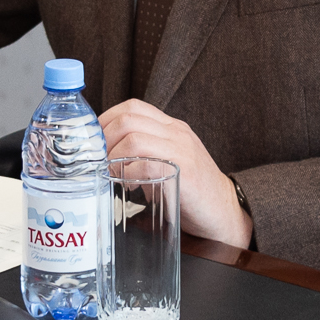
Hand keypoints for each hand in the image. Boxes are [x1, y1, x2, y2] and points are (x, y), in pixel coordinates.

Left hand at [100, 97, 252, 247]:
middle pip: (128, 119)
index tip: (93, 141)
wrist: (225, 212)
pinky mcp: (185, 172)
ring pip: (134, 138)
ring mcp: (182, 151)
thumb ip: (143, 154)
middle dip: (104, 139)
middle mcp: (176, 133)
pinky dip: (129, 173)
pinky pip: (147, 163)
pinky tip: (128, 185)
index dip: (106, 120)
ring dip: (114, 156)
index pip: (132, 107)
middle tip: (97, 161)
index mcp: (171, 128)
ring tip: (111, 173)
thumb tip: (103, 158)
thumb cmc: (191, 191)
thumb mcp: (167, 162)